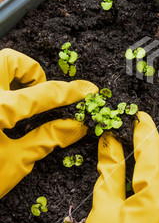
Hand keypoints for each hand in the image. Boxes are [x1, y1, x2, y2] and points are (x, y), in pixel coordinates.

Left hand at [0, 49, 97, 198]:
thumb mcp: (14, 162)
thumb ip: (47, 139)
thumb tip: (76, 125)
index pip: (46, 93)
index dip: (72, 92)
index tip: (86, 91)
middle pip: (12, 60)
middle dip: (34, 73)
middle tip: (40, 94)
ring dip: (12, 74)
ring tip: (18, 98)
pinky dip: (0, 89)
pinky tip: (1, 112)